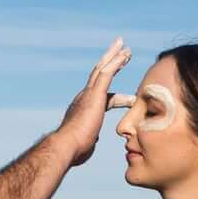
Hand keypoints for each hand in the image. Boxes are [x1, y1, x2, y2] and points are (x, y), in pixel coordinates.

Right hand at [52, 39, 134, 166]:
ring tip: (126, 48)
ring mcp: (88, 94)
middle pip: (99, 74)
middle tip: (121, 52)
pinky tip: (125, 53)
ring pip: (102, 68)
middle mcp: (83, 97)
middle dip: (110, 62)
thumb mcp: (86, 143)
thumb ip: (90, 138)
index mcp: (84, 108)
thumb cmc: (75, 150)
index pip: (103, 98)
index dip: (118, 97)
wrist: (67, 147)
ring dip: (115, 57)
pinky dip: (116, 62)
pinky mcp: (94, 94)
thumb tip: (92, 140)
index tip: (131, 99)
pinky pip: (107, 72)